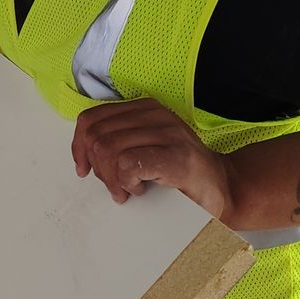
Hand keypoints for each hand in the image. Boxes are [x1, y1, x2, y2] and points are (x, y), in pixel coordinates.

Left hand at [71, 99, 236, 222]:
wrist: (221, 186)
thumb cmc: (180, 170)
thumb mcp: (144, 146)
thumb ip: (117, 141)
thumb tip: (84, 152)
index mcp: (144, 108)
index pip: (91, 119)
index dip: (79, 147)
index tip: (83, 168)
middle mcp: (155, 115)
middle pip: (97, 136)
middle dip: (97, 168)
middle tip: (113, 186)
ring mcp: (168, 133)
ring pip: (108, 149)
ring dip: (111, 179)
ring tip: (126, 190)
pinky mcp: (175, 156)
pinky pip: (128, 164)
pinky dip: (125, 181)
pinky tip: (138, 189)